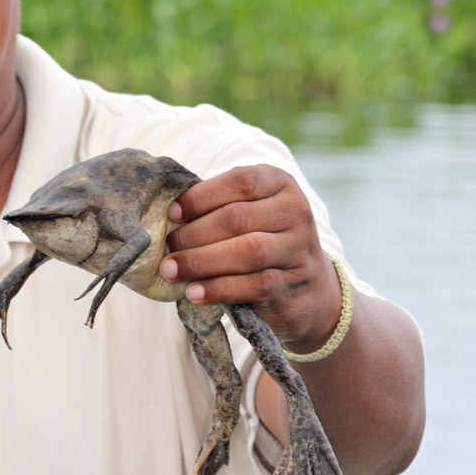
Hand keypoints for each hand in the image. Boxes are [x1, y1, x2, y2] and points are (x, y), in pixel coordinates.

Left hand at [161, 165, 340, 348]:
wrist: (309, 286)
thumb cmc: (262, 237)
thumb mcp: (250, 210)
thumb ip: (218, 205)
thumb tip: (167, 215)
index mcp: (279, 183)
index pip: (239, 182)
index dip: (200, 197)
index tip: (171, 214)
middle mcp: (294, 212)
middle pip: (237, 218)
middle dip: (193, 234)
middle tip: (166, 247)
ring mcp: (297, 249)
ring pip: (246, 252)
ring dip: (201, 262)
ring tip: (171, 270)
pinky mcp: (292, 284)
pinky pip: (253, 285)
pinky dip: (218, 289)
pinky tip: (194, 292)